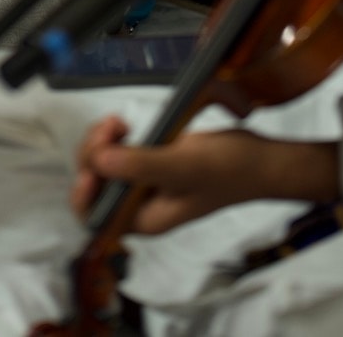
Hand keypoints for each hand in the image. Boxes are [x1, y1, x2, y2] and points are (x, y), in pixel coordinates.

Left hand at [71, 118, 339, 233]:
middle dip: (93, 155)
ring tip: (118, 123)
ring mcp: (145, 185)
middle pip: (94, 186)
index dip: (83, 192)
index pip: (95, 217)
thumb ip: (140, 166)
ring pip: (102, 167)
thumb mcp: (183, 165)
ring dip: (101, 143)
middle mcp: (139, 207)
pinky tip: (123, 126)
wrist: (259, 160)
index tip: (93, 161)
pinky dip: (114, 139)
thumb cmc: (226, 168)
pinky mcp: (152, 165)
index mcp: (145, 220)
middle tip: (112, 127)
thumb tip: (98, 163)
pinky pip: (118, 155)